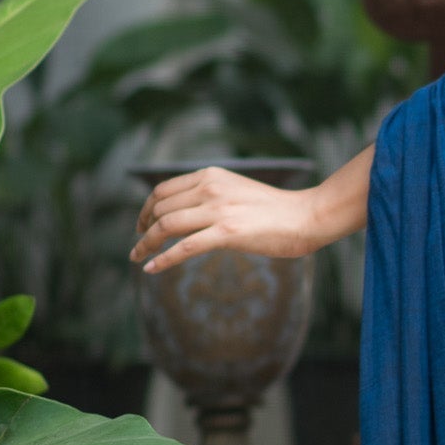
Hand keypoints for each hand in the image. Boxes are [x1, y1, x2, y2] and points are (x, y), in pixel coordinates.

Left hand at [132, 167, 326, 272]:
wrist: (307, 216)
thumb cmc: (276, 209)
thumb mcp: (236, 191)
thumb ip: (211, 196)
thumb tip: (186, 214)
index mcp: (210, 175)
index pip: (163, 190)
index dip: (146, 208)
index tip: (142, 224)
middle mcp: (210, 188)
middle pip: (160, 208)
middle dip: (143, 228)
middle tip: (138, 245)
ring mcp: (218, 210)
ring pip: (166, 226)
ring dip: (146, 244)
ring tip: (138, 257)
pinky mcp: (227, 233)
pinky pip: (184, 248)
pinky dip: (162, 259)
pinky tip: (151, 269)